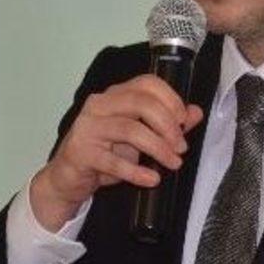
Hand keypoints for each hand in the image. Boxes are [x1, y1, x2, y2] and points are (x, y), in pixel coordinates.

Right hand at [29, 75, 203, 231]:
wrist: (68, 179)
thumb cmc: (105, 153)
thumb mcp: (139, 137)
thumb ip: (167, 123)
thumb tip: (195, 113)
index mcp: (115, 95)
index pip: (147, 84)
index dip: (171, 100)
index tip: (185, 121)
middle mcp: (100, 105)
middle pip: (141, 103)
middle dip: (168, 126)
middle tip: (181, 147)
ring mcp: (88, 127)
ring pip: (130, 130)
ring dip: (158, 148)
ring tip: (174, 163)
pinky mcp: (81, 152)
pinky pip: (113, 161)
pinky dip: (137, 172)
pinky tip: (152, 179)